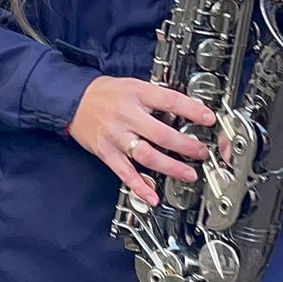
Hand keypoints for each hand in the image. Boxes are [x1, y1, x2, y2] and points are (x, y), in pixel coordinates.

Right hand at [68, 75, 216, 206]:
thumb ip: (156, 97)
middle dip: (186, 145)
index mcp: (137, 94)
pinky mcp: (107, 152)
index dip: (192, 110)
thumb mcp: (133, 85)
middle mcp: (127, 116)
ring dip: (171, 167)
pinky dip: (140, 186)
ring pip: (147, 155)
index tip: (209, 118)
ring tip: (188, 174)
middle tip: (201, 152)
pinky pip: (125, 172)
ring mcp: (117, 136)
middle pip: (161, 134)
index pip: (169, 101)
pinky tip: (152, 196)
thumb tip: (184, 109)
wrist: (73, 100)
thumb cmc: (106, 93)